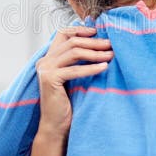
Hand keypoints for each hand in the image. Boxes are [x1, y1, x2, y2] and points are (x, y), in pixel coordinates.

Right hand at [35, 25, 112, 139]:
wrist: (56, 126)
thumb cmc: (68, 102)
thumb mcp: (73, 78)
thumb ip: (78, 62)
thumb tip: (101, 45)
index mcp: (48, 58)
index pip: (63, 33)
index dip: (80, 30)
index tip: (98, 31)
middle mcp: (44, 61)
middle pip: (72, 42)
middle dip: (94, 42)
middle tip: (111, 44)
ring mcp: (45, 69)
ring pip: (74, 52)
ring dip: (95, 52)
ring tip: (111, 54)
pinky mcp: (50, 79)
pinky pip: (75, 69)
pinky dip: (91, 68)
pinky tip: (105, 67)